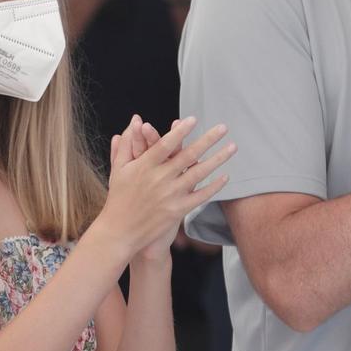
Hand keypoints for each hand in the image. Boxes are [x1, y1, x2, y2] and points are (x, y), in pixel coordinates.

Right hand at [96, 115, 235, 262]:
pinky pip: (200, 196)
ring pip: (199, 173)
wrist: (120, 232)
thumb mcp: (118, 168)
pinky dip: (214, 186)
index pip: (165, 144)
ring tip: (232, 147)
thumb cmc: (118, 197)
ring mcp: (170, 195)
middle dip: (208, 140)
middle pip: (188, 155)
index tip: (193, 119)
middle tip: (223, 128)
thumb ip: (127, 143)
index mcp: (143, 166)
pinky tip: (225, 176)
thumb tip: (134, 119)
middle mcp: (159, 179)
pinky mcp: (177, 210)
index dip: (179, 131)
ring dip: (218, 159)